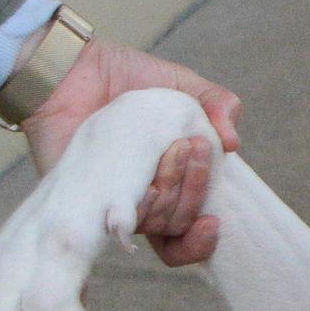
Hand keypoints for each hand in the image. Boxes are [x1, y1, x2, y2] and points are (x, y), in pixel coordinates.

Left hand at [23, 38, 240, 265]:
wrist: (76, 68)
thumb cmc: (127, 78)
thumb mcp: (184, 86)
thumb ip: (217, 104)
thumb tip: (233, 143)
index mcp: (171, 183)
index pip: (187, 236)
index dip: (203, 242)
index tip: (213, 222)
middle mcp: (142, 200)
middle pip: (179, 225)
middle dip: (196, 189)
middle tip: (193, 145)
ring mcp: (114, 201)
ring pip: (155, 221)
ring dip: (173, 186)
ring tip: (172, 145)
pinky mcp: (86, 197)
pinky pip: (120, 216)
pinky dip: (141, 197)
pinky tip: (145, 170)